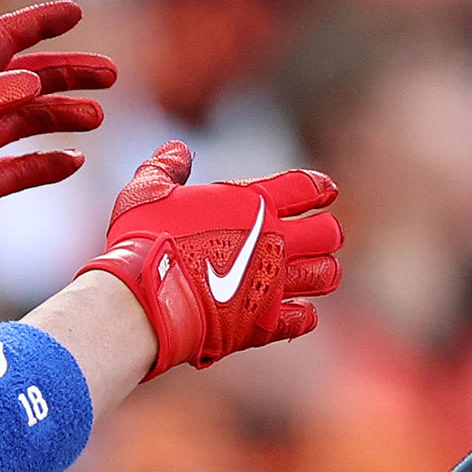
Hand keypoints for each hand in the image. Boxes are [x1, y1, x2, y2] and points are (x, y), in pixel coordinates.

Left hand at [0, 0, 115, 285]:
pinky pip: (23, 170)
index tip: (75, 12)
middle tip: (112, 75)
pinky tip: (75, 162)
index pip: (3, 41)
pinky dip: (50, 164)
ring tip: (98, 116)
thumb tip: (30, 84)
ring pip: (30, 122)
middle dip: (70, 72)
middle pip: (29, 80)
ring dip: (65, 114)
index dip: (38, 23)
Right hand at [77, 141, 343, 378]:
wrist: (147, 298)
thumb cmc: (145, 240)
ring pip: (324, 275)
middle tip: (319, 237)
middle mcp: (273, 241)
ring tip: (316, 273)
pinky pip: (301, 320)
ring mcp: (273, 283)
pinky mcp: (264, 322)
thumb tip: (178, 149)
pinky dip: (303, 316)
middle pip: (326, 233)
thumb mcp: (148, 190)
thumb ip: (166, 167)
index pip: (304, 188)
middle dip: (325, 233)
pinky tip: (298, 312)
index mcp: (252, 203)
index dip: (319, 188)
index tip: (327, 191)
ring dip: (322, 272)